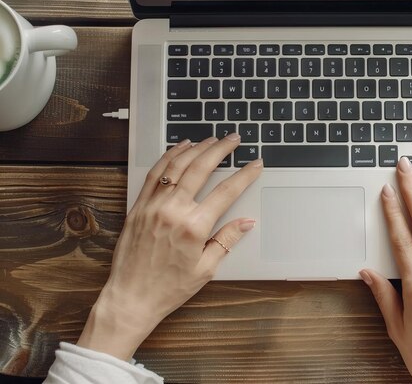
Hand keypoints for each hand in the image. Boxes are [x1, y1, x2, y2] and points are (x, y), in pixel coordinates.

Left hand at [77, 134, 262, 359]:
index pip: (226, 192)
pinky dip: (169, 157)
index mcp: (193, 227)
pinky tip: (180, 148)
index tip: (255, 164)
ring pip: (177, 165)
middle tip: (233, 139)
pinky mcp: (138, 207)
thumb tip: (247, 222)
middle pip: (201, 169)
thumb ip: (226, 240)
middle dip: (221, 149)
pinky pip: (155, 174)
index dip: (245, 175)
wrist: (130, 298)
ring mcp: (153, 206)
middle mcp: (173, 211)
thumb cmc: (169, 288)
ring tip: (211, 139)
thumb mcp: (206, 268)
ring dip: (196, 148)